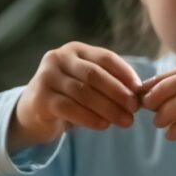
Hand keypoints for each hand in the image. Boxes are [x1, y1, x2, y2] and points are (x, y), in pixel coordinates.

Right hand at [11, 42, 140, 151]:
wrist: (35, 111)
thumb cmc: (71, 96)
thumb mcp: (91, 85)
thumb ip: (111, 83)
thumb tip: (140, 94)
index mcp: (76, 50)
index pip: (105, 58)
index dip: (125, 73)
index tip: (140, 90)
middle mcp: (58, 58)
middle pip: (94, 75)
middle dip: (118, 92)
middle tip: (135, 108)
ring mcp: (46, 76)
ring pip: (83, 93)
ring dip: (108, 108)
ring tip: (125, 121)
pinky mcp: (39, 98)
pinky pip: (69, 108)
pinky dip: (89, 118)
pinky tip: (104, 125)